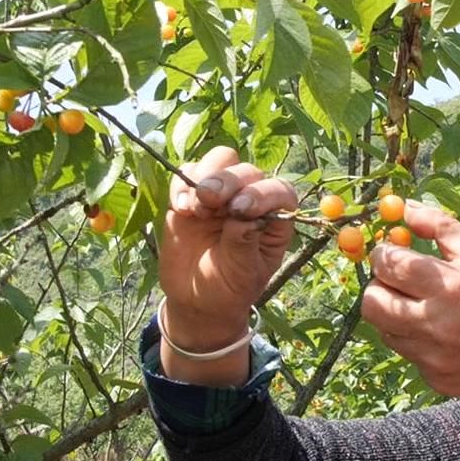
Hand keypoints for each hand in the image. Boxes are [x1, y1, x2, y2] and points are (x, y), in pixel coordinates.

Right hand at [157, 146, 298, 341]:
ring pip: (220, 161)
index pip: (279, 191)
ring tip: (195, 209)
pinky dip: (181, 185)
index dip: (262, 193)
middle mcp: (250, 200)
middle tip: (209, 202)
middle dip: (228, 181)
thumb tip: (243, 219)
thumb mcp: (242, 274)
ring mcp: (221, 195)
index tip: (240, 209)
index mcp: (274, 219)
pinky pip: (187, 173)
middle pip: (246, 170)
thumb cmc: (229, 289)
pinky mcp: (191, 196)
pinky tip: (180, 210)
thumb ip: (244, 245)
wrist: (195, 299)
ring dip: (206, 177)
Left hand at [363, 201, 459, 398]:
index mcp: (450, 285)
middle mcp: (435, 323)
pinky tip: (443, 333)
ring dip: (394, 313)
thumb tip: (405, 209)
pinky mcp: (436, 378)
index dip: (383, 253)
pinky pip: (408, 353)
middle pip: (372, 303)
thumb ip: (440, 227)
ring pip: (384, 330)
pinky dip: (416, 340)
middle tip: (398, 280)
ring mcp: (433, 356)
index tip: (392, 252)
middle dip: (378, 285)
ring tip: (422, 306)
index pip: (388, 264)